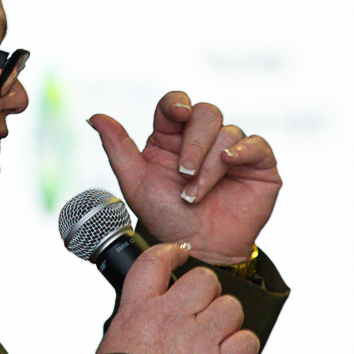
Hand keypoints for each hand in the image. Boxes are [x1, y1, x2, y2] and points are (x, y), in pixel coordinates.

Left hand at [88, 92, 279, 264]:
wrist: (196, 250)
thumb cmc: (165, 218)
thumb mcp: (135, 183)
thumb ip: (117, 148)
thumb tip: (95, 116)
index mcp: (172, 137)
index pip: (176, 104)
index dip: (177, 104)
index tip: (177, 114)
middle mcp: (203, 139)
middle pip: (206, 113)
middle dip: (195, 144)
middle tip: (184, 175)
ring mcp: (233, 150)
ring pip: (228, 132)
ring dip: (210, 165)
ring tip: (196, 194)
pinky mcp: (258, 165)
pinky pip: (257, 144)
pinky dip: (244, 150)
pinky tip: (231, 162)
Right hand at [95, 240, 261, 353]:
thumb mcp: (115, 344)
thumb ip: (138, 322)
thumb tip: (149, 314)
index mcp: (139, 310)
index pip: (156, 261)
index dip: (172, 253)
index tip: (180, 256)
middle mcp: (171, 317)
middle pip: (205, 280)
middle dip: (208, 294)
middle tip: (201, 313)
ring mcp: (200, 339)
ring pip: (231, 307)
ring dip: (227, 322)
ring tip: (213, 341)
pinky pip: (248, 340)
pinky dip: (241, 350)